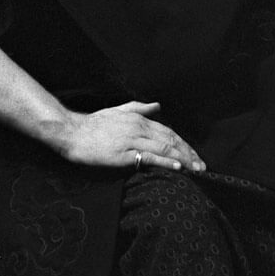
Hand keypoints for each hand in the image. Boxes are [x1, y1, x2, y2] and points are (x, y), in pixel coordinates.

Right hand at [64, 101, 205, 173]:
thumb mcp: (117, 111)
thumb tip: (157, 106)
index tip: (195, 155)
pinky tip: (177, 167)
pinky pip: (149, 156)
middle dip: (189, 153)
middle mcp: (138, 127)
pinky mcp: (124, 153)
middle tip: (202, 166)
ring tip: (195, 169)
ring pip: (164, 147)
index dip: (184, 144)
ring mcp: (132, 140)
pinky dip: (166, 161)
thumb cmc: (93, 124)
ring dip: (183, 159)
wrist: (72, 132)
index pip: (168, 131)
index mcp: (138, 119)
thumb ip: (138, 108)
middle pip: (170, 139)